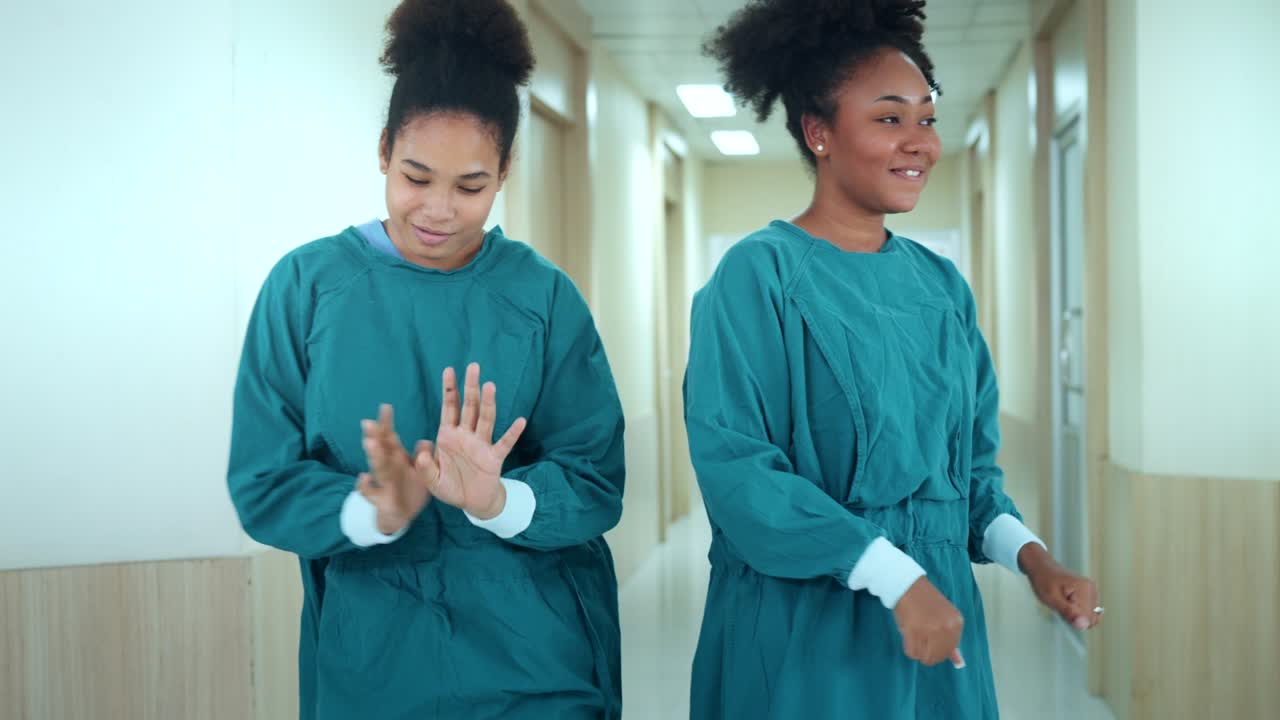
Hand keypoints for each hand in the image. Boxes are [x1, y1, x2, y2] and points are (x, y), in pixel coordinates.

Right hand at [357, 404, 433, 534]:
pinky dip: (365, 486)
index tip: (385, 406)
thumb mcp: (420, 471)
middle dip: (374, 436)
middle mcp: (387, 467)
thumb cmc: (410, 487)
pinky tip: (364, 478)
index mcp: (396, 458)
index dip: (387, 423)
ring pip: (377, 468)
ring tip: (369, 443)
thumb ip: (422, 456)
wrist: (403, 514)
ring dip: (373, 456)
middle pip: (380, 449)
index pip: (389, 437)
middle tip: (368, 422)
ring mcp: (382, 482)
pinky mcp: (381, 499)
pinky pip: (371, 493)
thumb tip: (426, 441)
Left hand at [420, 363, 526, 518]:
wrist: (471, 503)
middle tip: (474, 366)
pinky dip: (512, 433)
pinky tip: (520, 421)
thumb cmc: (451, 487)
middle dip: (470, 387)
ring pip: (486, 419)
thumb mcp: (431, 480)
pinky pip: (504, 444)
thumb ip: (424, 467)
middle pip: (469, 406)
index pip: (449, 407)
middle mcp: (466, 436)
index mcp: (448, 436)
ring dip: (488, 403)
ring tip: (490, 386)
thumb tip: (422, 449)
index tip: (449, 369)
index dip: (449, 389)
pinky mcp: (494, 458)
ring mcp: (481, 445)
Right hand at [892, 577, 965, 667]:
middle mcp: (946, 628)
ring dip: (918, 651)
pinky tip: (908, 636)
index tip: (930, 638)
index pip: (949, 650)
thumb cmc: (925, 600)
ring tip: (915, 636)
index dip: (937, 647)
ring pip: (925, 658)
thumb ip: (950, 640)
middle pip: (938, 657)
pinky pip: (913, 653)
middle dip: (928, 652)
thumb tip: (959, 663)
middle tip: (921, 639)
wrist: (907, 585)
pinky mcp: (914, 632)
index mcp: (956, 623)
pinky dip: (909, 648)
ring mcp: (931, 631)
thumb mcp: (944, 618)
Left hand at [1019, 543, 1101, 629]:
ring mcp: (1092, 591)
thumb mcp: (1052, 598)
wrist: (1041, 567)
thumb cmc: (1044, 581)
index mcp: (1085, 589)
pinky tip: (1067, 602)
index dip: (1074, 619)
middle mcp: (1092, 589)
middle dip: (1076, 617)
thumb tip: (1084, 626)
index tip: (1061, 608)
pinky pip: (1087, 611)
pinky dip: (1077, 610)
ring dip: (1076, 614)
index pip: (1089, 619)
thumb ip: (1069, 613)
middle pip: (1091, 618)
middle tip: (1061, 606)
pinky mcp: (1090, 593)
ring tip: (1063, 603)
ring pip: (1090, 616)